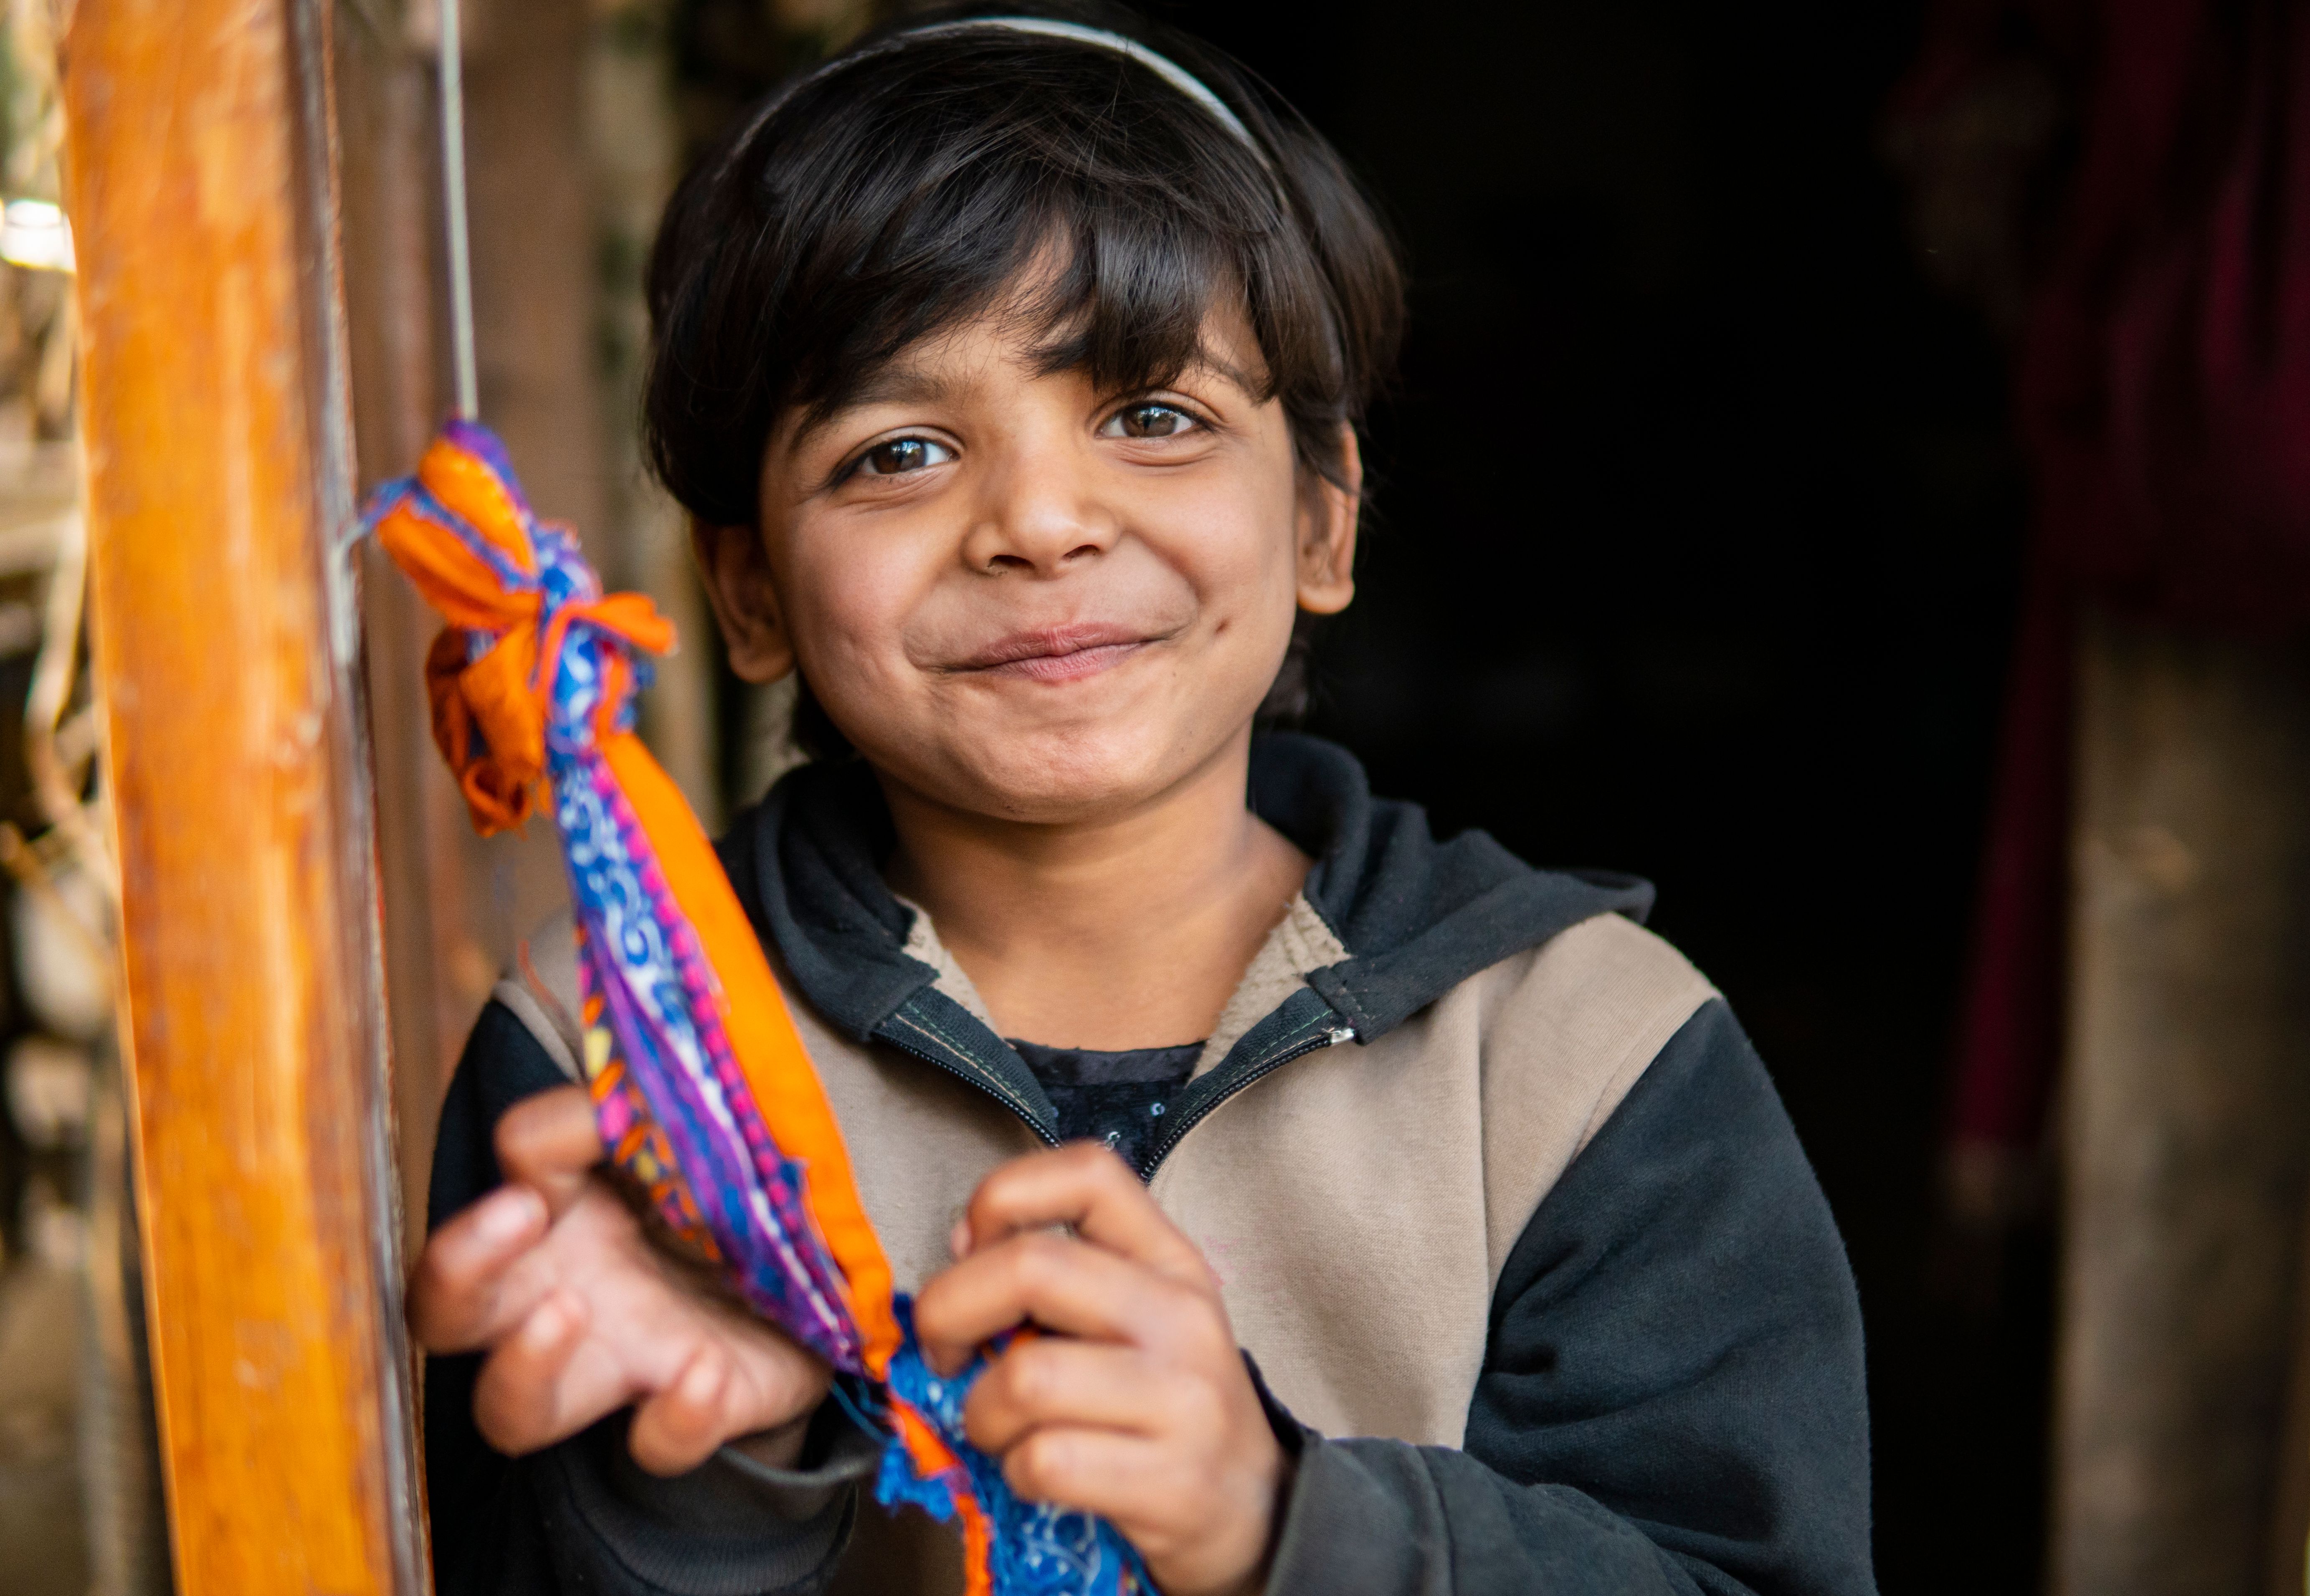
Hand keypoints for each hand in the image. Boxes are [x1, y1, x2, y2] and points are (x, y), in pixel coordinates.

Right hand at [408, 1084, 830, 1473]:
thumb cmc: (748, 1192)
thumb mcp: (708, 1131)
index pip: (513, 1164)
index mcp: (575, 1205)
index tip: (569, 1147)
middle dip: (457, 1266)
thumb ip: (650, 1108)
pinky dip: (675, 1417)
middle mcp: (571, 1288)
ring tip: (570, 1312)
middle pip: (444, 1308)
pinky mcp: (691, 1409)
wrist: (840, 1279)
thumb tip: (617, 1090)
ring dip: (523, 1367)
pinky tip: (706, 1371)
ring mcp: (624, 1357)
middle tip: (518, 1216)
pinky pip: (655, 1443)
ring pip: (509, 1410)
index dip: (528, 1151)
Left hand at [914, 1143, 1289, 1595]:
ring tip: (998, 1426)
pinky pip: (1044, 1462)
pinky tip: (1036, 1471)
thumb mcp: (1134, 1318)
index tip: (969, 1250)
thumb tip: (960, 1250)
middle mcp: (1181, 1316)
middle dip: (948, 1310)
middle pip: (1031, 1268)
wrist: (1255, 1507)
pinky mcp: (1170, 1482)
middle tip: (944, 1351)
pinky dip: (1014, 1472)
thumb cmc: (1166, 1404)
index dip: (1003, 1196)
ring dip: (980, 1413)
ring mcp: (1182, 1399)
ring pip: (1026, 1379)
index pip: (1087, 1173)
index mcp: (1168, 1260)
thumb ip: (1059, 1275)